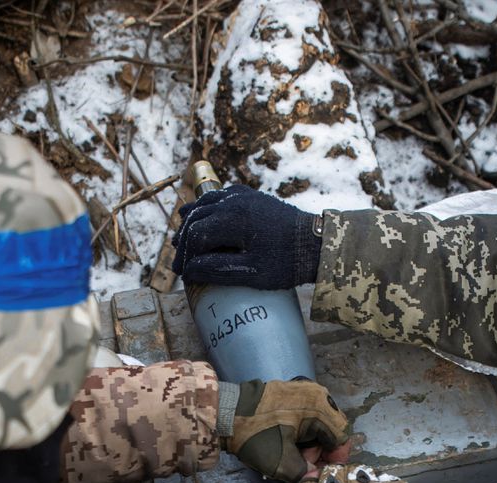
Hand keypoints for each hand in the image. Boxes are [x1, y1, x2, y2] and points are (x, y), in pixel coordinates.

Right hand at [170, 185, 321, 290]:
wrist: (317, 244)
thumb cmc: (287, 262)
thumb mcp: (252, 273)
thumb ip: (217, 270)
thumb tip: (189, 270)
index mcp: (233, 219)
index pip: (196, 235)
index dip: (186, 256)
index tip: (181, 273)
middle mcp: (235, 201)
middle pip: (197, 218)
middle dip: (184, 242)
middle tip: (179, 263)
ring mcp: (243, 195)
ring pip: (205, 204)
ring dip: (191, 222)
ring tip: (180, 240)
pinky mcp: (251, 196)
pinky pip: (220, 197)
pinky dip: (205, 207)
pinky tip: (199, 214)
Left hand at [222, 379, 348, 482]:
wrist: (223, 412)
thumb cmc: (255, 434)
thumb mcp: (281, 461)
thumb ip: (304, 473)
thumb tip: (315, 480)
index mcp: (320, 407)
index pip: (341, 437)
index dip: (334, 459)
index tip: (322, 473)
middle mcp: (317, 394)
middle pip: (330, 430)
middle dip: (319, 452)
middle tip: (302, 466)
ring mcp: (303, 391)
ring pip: (317, 424)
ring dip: (308, 444)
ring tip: (290, 457)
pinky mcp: (290, 393)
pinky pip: (305, 416)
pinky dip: (300, 432)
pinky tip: (285, 444)